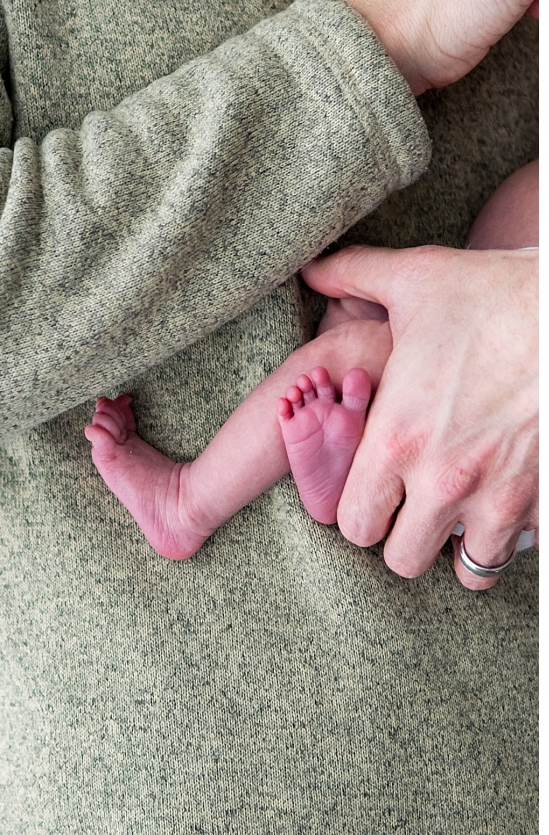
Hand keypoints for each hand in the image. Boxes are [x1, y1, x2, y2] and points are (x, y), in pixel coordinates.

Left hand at [302, 245, 536, 588]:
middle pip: (402, 558)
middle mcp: (445, 481)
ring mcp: (504, 496)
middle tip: (411, 507)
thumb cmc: (498, 291)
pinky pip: (524, 548)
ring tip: (460, 512)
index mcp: (397, 440)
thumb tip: (311, 267)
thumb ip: (352, 278)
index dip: (357, 512)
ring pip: (468, 567)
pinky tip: (509, 500)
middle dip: (402, 536)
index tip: (369, 492)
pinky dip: (515, 533)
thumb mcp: (416, 277)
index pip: (353, 523)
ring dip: (461, 544)